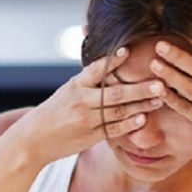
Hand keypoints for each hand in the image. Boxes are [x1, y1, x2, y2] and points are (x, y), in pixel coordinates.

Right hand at [8, 48, 166, 165]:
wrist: (33, 139)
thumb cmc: (53, 112)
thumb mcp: (66, 91)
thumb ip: (87, 81)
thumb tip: (110, 63)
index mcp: (75, 86)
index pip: (96, 70)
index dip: (112, 61)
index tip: (128, 51)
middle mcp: (81, 101)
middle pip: (114, 93)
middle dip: (139, 88)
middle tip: (159, 83)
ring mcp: (86, 120)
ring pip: (118, 112)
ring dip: (140, 105)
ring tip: (159, 99)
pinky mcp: (90, 136)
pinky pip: (113, 129)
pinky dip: (128, 124)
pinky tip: (142, 119)